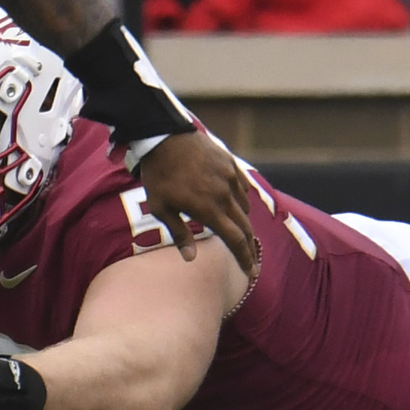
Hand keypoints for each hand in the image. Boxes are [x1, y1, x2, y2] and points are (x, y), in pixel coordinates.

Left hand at [139, 132, 256, 276]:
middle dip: (250, 247)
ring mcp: (230, 178)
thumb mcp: (162, 208)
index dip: (245, 258)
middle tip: (251, 261)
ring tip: (237, 231)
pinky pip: (242, 187)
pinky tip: (234, 203)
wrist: (163, 136)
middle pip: (246, 227)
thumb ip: (179, 233)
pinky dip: (241, 199)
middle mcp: (225, 195)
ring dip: (243, 222)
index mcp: (209, 209)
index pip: (235, 240)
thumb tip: (191, 258)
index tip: (251, 272)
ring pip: (244, 207)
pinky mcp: (230, 163)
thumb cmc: (158, 175)